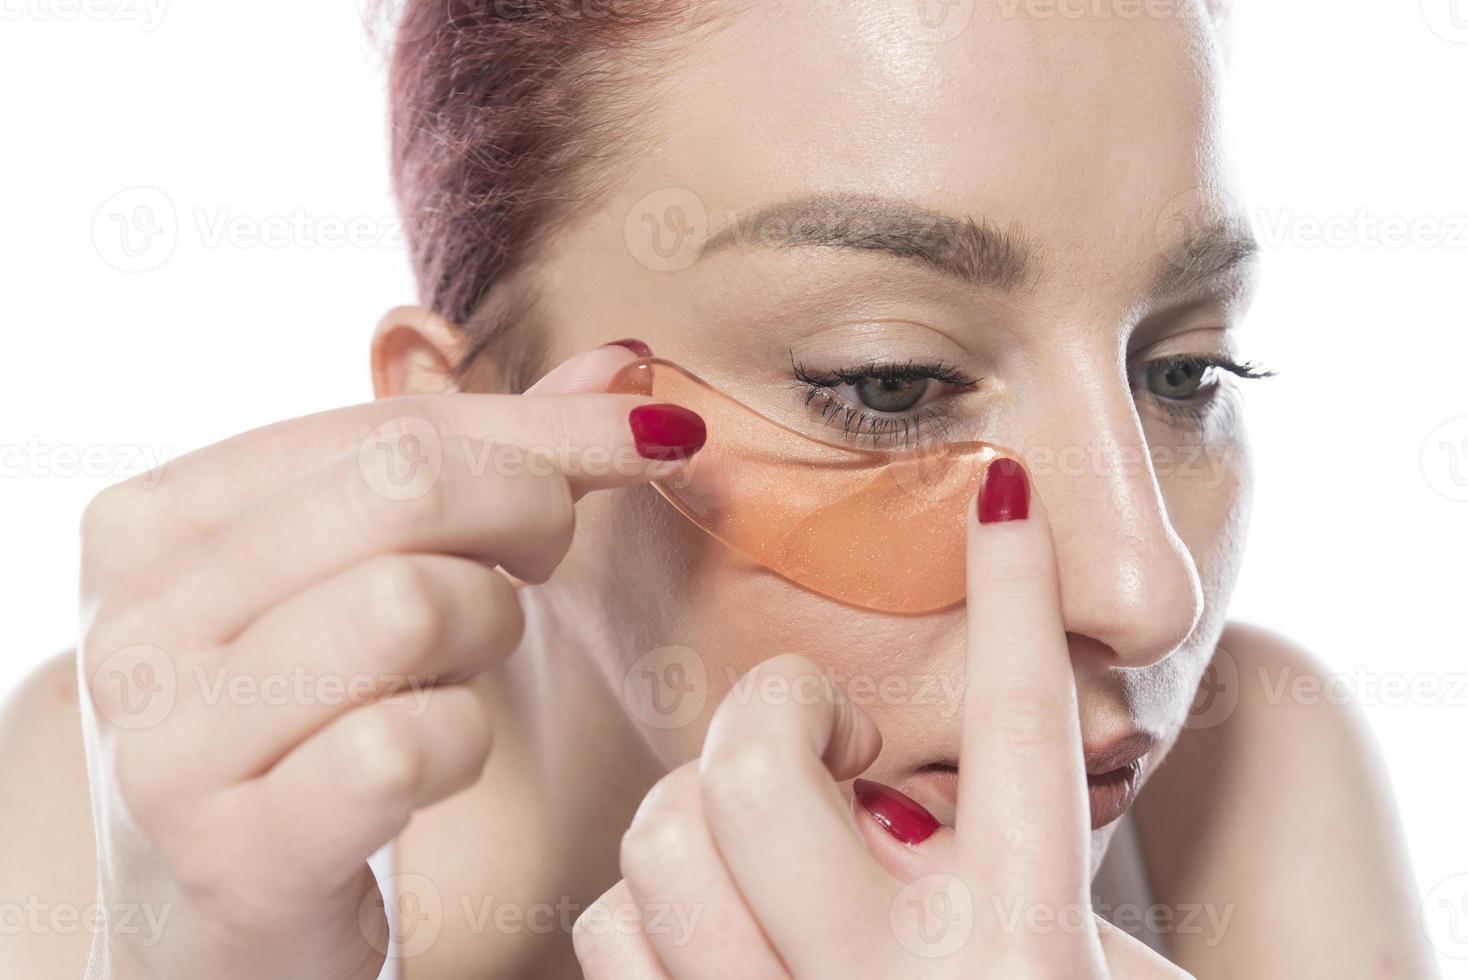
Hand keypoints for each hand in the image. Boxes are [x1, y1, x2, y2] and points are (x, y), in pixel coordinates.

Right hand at [77, 343, 701, 979]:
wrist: (214, 917)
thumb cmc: (308, 718)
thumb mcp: (368, 569)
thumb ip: (490, 457)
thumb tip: (626, 363)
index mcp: (156, 522)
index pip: (388, 425)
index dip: (547, 427)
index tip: (652, 437)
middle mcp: (139, 618)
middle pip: (407, 489)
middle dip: (528, 512)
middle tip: (545, 561)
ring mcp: (172, 740)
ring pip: (415, 605)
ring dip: (488, 636)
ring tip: (462, 668)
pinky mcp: (236, 850)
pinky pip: (410, 745)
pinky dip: (461, 746)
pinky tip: (434, 762)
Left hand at [575, 460, 1191, 978]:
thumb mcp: (1084, 965)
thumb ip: (996, 866)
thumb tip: (885, 777)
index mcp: (1037, 948)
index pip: (1027, 727)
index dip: (1015, 595)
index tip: (1004, 492)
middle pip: (756, 765)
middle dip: (776, 713)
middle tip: (822, 743)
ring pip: (658, 842)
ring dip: (700, 817)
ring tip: (766, 849)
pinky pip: (610, 940)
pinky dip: (646, 914)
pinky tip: (709, 935)